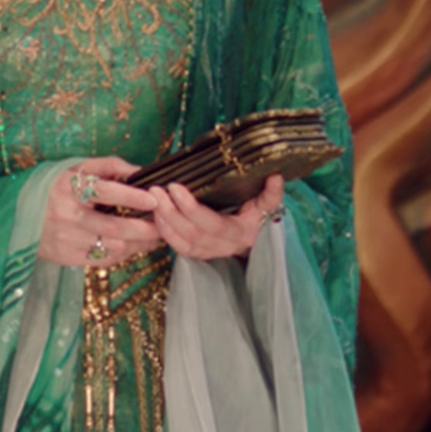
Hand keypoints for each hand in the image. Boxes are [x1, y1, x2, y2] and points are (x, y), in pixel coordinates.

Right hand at [36, 157, 163, 269]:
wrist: (14, 216)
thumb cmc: (51, 188)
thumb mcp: (73, 168)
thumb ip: (107, 166)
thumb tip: (139, 171)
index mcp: (67, 188)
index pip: (104, 191)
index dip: (131, 195)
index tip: (153, 198)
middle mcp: (67, 216)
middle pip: (114, 228)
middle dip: (144, 229)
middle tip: (162, 224)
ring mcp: (66, 240)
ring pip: (112, 248)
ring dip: (138, 244)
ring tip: (153, 236)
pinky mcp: (66, 258)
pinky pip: (103, 260)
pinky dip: (122, 254)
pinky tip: (132, 246)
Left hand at [150, 175, 282, 261]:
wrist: (258, 238)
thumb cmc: (260, 215)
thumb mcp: (267, 204)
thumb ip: (271, 194)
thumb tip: (276, 176)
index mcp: (242, 233)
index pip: (213, 224)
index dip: (191, 208)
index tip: (175, 187)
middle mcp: (226, 247)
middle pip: (193, 234)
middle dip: (171, 211)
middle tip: (156, 189)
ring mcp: (212, 253)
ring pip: (183, 243)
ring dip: (165, 222)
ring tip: (153, 199)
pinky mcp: (201, 255)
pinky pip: (180, 249)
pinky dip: (165, 233)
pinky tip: (156, 216)